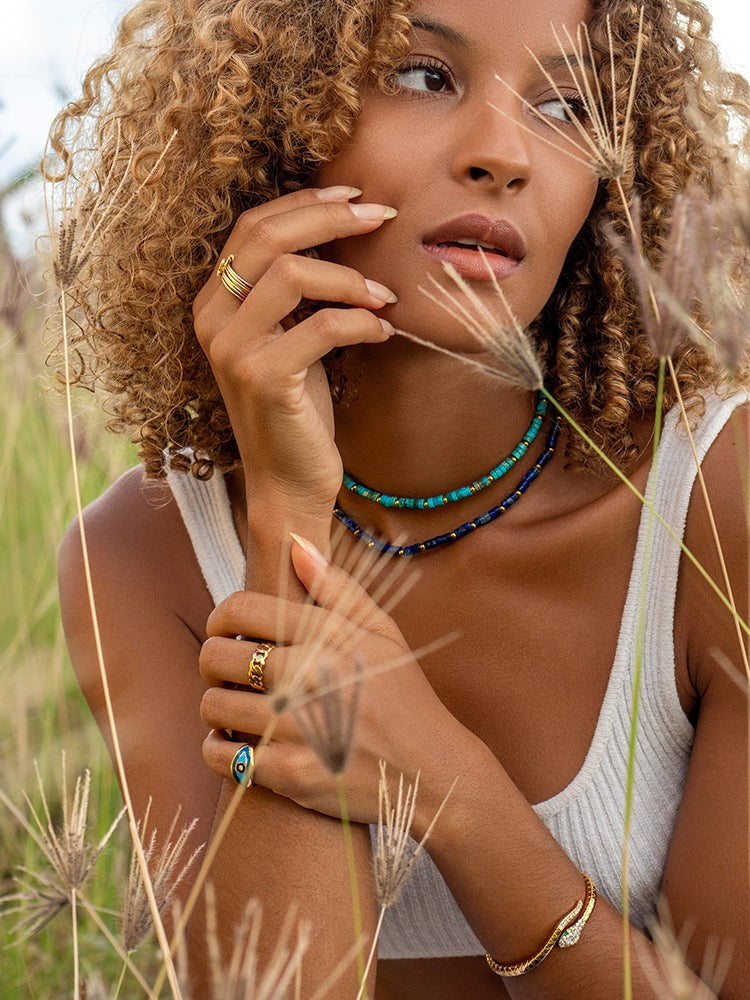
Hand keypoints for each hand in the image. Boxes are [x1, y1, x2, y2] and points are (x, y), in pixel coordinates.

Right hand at [192, 187, 398, 513]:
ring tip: (384, 297)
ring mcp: (232, 349)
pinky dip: (362, 322)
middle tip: (382, 216)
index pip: (252, 226)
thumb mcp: (291, 336)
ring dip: (351, 278)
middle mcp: (212, 319)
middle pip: (268, 237)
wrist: (287, 481)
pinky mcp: (263, 378)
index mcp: (214, 302)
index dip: (305, 202)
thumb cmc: (296, 408)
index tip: (355, 195)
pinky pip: (322, 325)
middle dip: (331, 217)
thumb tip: (341, 227)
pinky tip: (383, 331)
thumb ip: (296, 289)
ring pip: (291, 274)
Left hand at [200, 535, 462, 827]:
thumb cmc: (404, 698)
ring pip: (213, 707)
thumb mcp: (383, 633)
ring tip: (234, 708)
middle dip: (212, 662)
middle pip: (216, 658)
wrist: (433, 772)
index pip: (240, 610)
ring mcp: (297, 728)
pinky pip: (222, 757)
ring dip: (216, 707)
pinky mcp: (291, 774)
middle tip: (226, 673)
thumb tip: (296, 544)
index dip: (221, 618)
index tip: (225, 630)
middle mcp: (308, 677)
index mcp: (326, 637)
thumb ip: (337, 588)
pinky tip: (236, 745)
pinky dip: (218, 751)